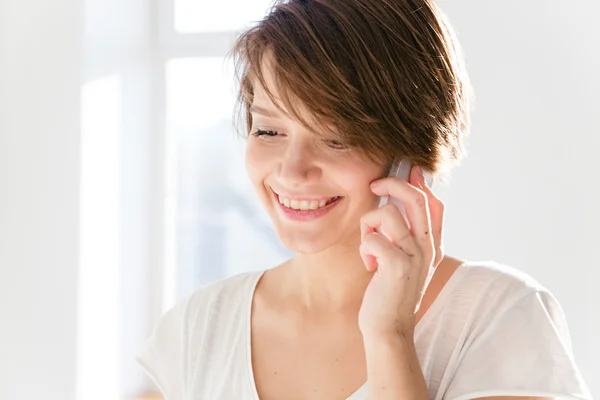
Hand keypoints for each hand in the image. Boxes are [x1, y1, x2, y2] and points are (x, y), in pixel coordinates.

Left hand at [358, 165, 444, 338]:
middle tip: (375, 184)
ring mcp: (415, 257)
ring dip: (369, 224)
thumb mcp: (404, 264)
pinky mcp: (398, 266)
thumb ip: (405, 239)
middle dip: (393, 183)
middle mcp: (427, 249)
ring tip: (369, 244)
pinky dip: (365, 247)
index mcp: (431, 246)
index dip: (422, 183)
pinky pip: (373, 237)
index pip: (435, 205)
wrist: (388, 328)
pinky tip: (369, 264)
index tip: (410, 170)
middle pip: (416, 199)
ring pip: (388, 213)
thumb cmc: (390, 293)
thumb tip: (395, 205)